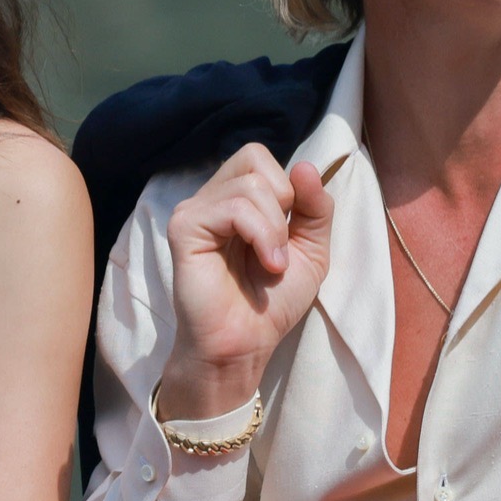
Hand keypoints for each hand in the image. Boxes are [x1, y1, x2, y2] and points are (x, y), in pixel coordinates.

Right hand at [160, 146, 333, 417]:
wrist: (246, 344)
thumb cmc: (271, 303)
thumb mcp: (311, 249)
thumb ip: (315, 207)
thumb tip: (306, 165)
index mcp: (234, 198)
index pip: (259, 156)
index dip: (288, 187)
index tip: (290, 232)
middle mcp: (210, 198)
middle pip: (254, 158)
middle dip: (283, 201)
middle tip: (280, 247)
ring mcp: (194, 210)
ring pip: (250, 185)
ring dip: (275, 227)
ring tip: (274, 264)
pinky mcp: (184, 227)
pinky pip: (233, 208)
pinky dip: (262, 234)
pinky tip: (266, 264)